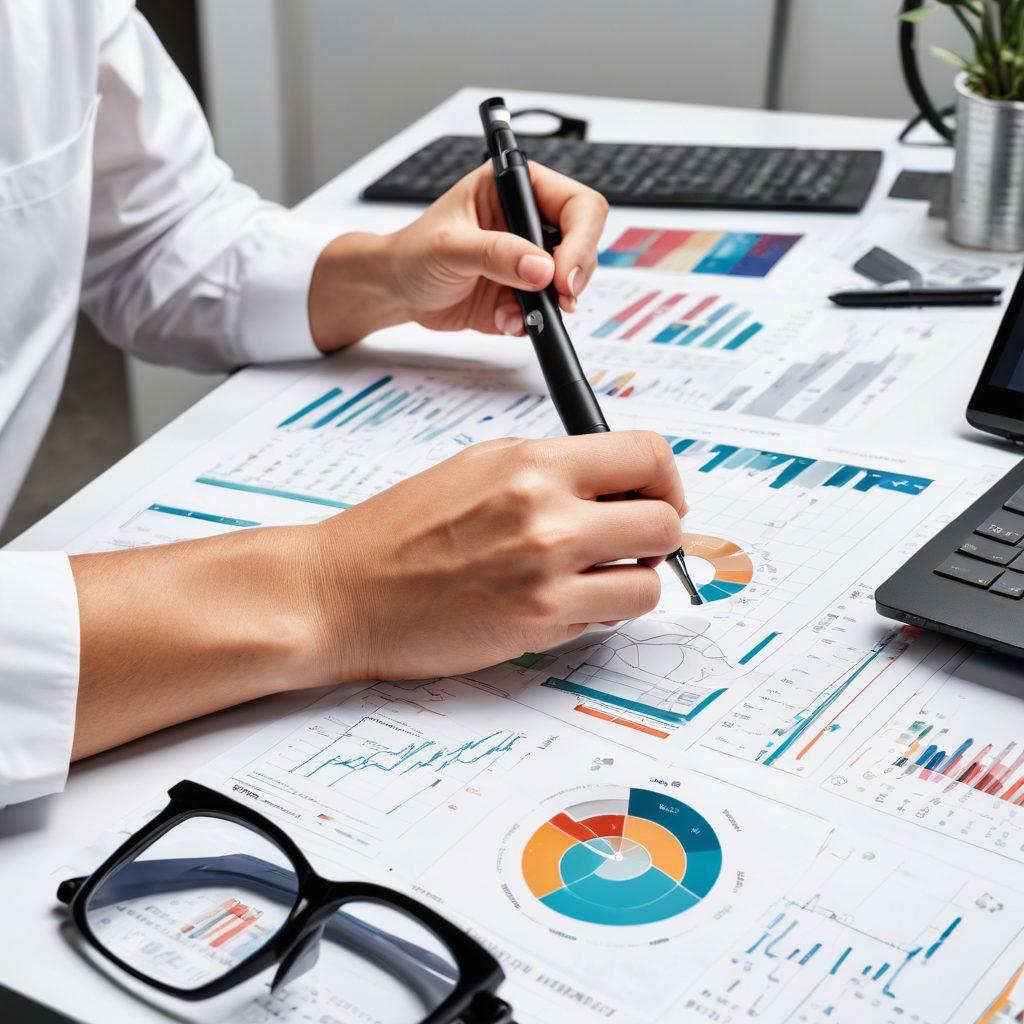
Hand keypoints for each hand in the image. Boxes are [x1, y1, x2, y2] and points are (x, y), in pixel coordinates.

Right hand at [68, 431, 683, 759]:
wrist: (339, 591)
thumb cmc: (396, 532)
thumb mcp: (476, 468)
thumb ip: (549, 471)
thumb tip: (615, 484)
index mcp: (529, 459)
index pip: (646, 452)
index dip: (666, 478)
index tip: (658, 495)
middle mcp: (545, 509)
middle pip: (665, 517)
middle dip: (659, 532)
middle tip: (634, 543)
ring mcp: (545, 570)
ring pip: (652, 576)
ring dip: (637, 577)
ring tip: (603, 577)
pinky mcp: (538, 623)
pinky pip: (615, 615)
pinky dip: (607, 611)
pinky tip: (574, 604)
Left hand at [308, 162, 608, 348]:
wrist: (397, 290)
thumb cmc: (413, 251)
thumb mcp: (450, 246)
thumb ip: (496, 254)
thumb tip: (540, 267)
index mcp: (516, 189)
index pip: (576, 204)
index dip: (580, 239)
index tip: (563, 274)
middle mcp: (529, 221)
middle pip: (583, 244)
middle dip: (572, 276)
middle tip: (557, 299)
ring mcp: (530, 260)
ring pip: (570, 283)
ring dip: (549, 304)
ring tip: (515, 313)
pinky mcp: (525, 293)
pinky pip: (547, 311)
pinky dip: (530, 322)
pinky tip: (503, 320)